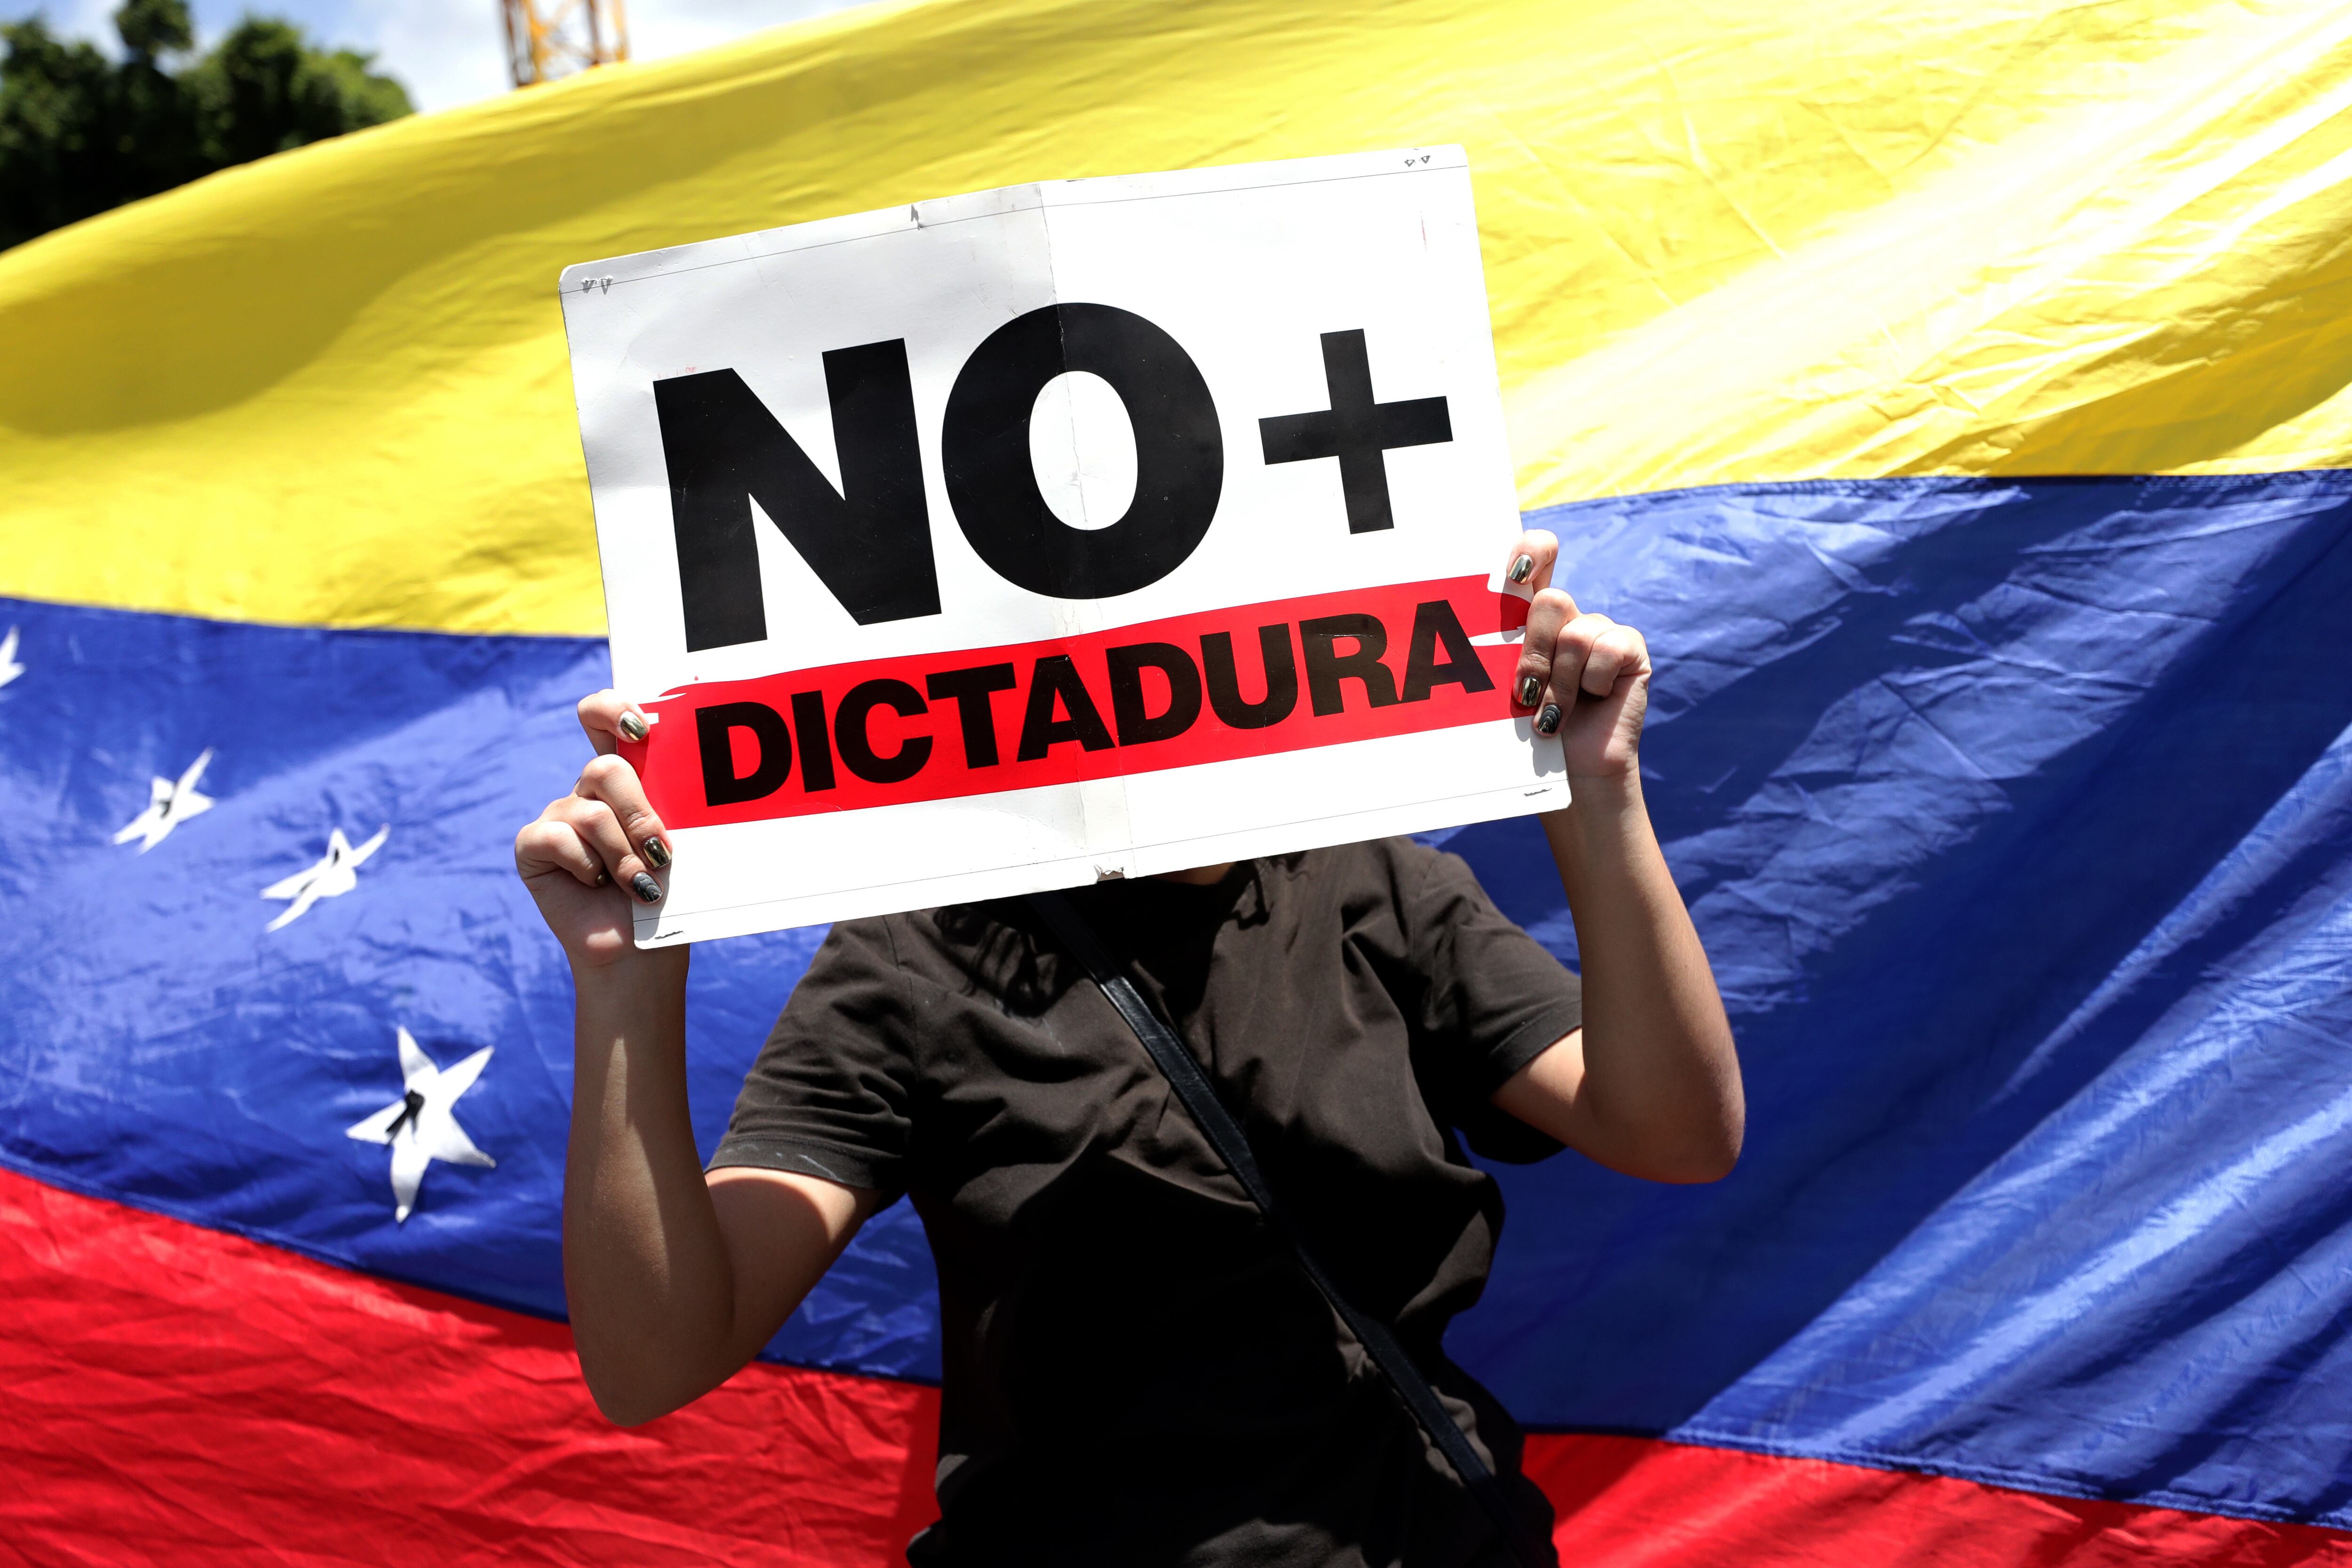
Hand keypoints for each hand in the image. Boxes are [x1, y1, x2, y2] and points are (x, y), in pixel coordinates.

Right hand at [514, 690, 673, 968]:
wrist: (640, 951)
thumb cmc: (668, 896)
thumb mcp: (678, 843)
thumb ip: (671, 806)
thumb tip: (684, 781)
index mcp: (626, 779)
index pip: (603, 717)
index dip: (613, 709)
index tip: (641, 729)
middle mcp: (588, 791)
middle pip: (604, 770)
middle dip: (640, 814)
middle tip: (662, 853)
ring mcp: (559, 816)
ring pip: (590, 813)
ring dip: (624, 855)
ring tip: (640, 885)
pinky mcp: (533, 845)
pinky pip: (558, 838)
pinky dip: (588, 867)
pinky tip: (597, 884)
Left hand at [1502, 530, 1650, 779]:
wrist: (1569, 773)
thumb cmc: (1526, 733)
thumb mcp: (1503, 688)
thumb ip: (1497, 652)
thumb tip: (1471, 621)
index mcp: (1531, 616)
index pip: (1535, 557)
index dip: (1530, 551)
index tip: (1515, 572)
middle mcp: (1568, 616)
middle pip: (1551, 599)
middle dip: (1533, 652)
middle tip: (1525, 694)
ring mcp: (1600, 630)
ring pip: (1575, 633)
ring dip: (1559, 684)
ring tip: (1552, 716)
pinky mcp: (1629, 649)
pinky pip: (1607, 648)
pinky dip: (1592, 682)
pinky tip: (1592, 701)